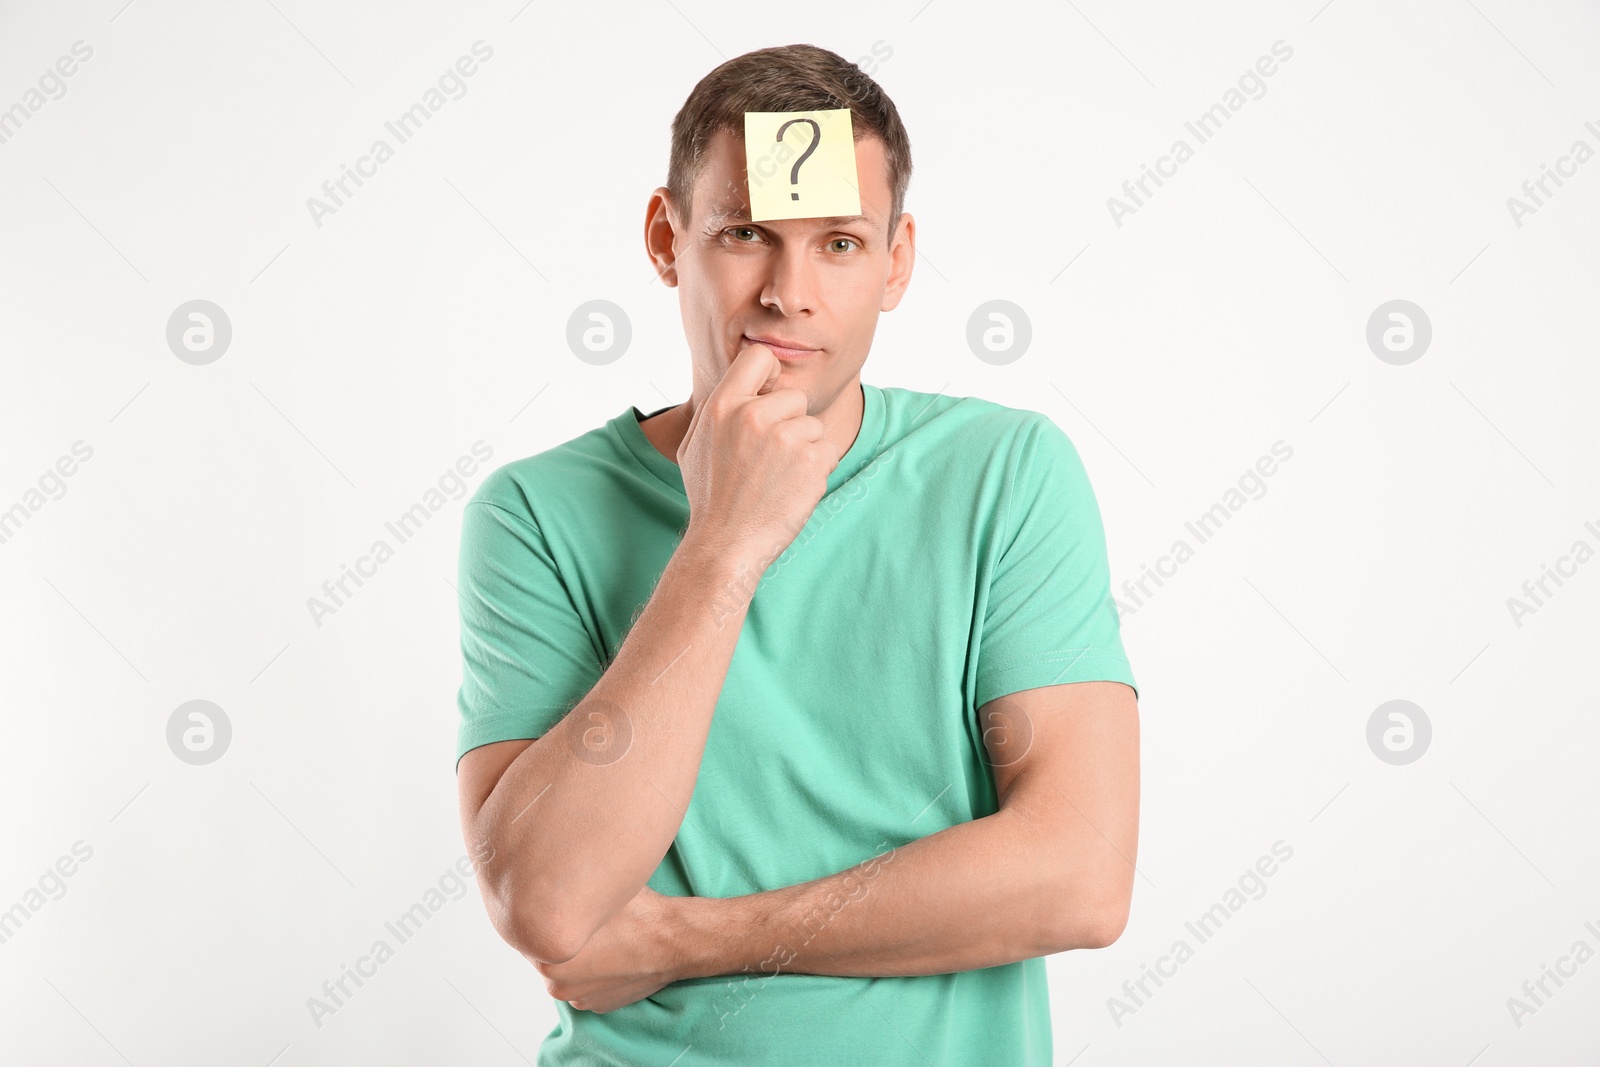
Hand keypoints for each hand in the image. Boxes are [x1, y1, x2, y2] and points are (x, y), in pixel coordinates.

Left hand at [533, 885, 684, 1013]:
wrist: (673, 939)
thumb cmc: (635, 914)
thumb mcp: (591, 892)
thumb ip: (561, 894)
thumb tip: (543, 883)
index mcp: (548, 960)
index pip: (532, 938)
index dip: (545, 919)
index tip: (558, 908)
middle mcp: (558, 986)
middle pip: (549, 957)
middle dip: (562, 941)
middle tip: (584, 923)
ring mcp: (580, 999)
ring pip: (569, 972)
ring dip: (578, 959)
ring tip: (602, 939)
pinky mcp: (600, 1006)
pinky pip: (588, 985)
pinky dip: (595, 973)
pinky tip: (612, 954)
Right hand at [676, 343, 842, 572]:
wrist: (726, 544)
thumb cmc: (710, 496)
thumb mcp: (695, 444)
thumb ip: (717, 409)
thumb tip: (740, 383)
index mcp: (722, 405)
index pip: (760, 357)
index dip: (771, 374)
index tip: (771, 394)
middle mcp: (753, 415)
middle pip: (795, 397)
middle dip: (790, 422)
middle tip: (770, 457)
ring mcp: (785, 438)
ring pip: (813, 425)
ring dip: (804, 448)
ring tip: (779, 476)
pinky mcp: (811, 462)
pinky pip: (828, 450)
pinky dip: (817, 469)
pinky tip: (792, 488)